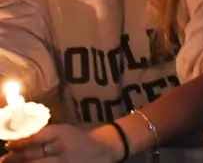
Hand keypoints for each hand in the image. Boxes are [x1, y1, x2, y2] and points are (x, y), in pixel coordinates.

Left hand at [2, 125, 119, 162]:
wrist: (104, 149)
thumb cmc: (79, 139)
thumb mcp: (65, 131)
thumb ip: (46, 135)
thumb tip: (20, 141)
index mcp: (61, 133)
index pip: (35, 138)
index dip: (19, 143)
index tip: (9, 145)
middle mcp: (62, 148)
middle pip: (33, 155)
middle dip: (15, 158)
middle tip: (4, 160)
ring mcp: (65, 162)